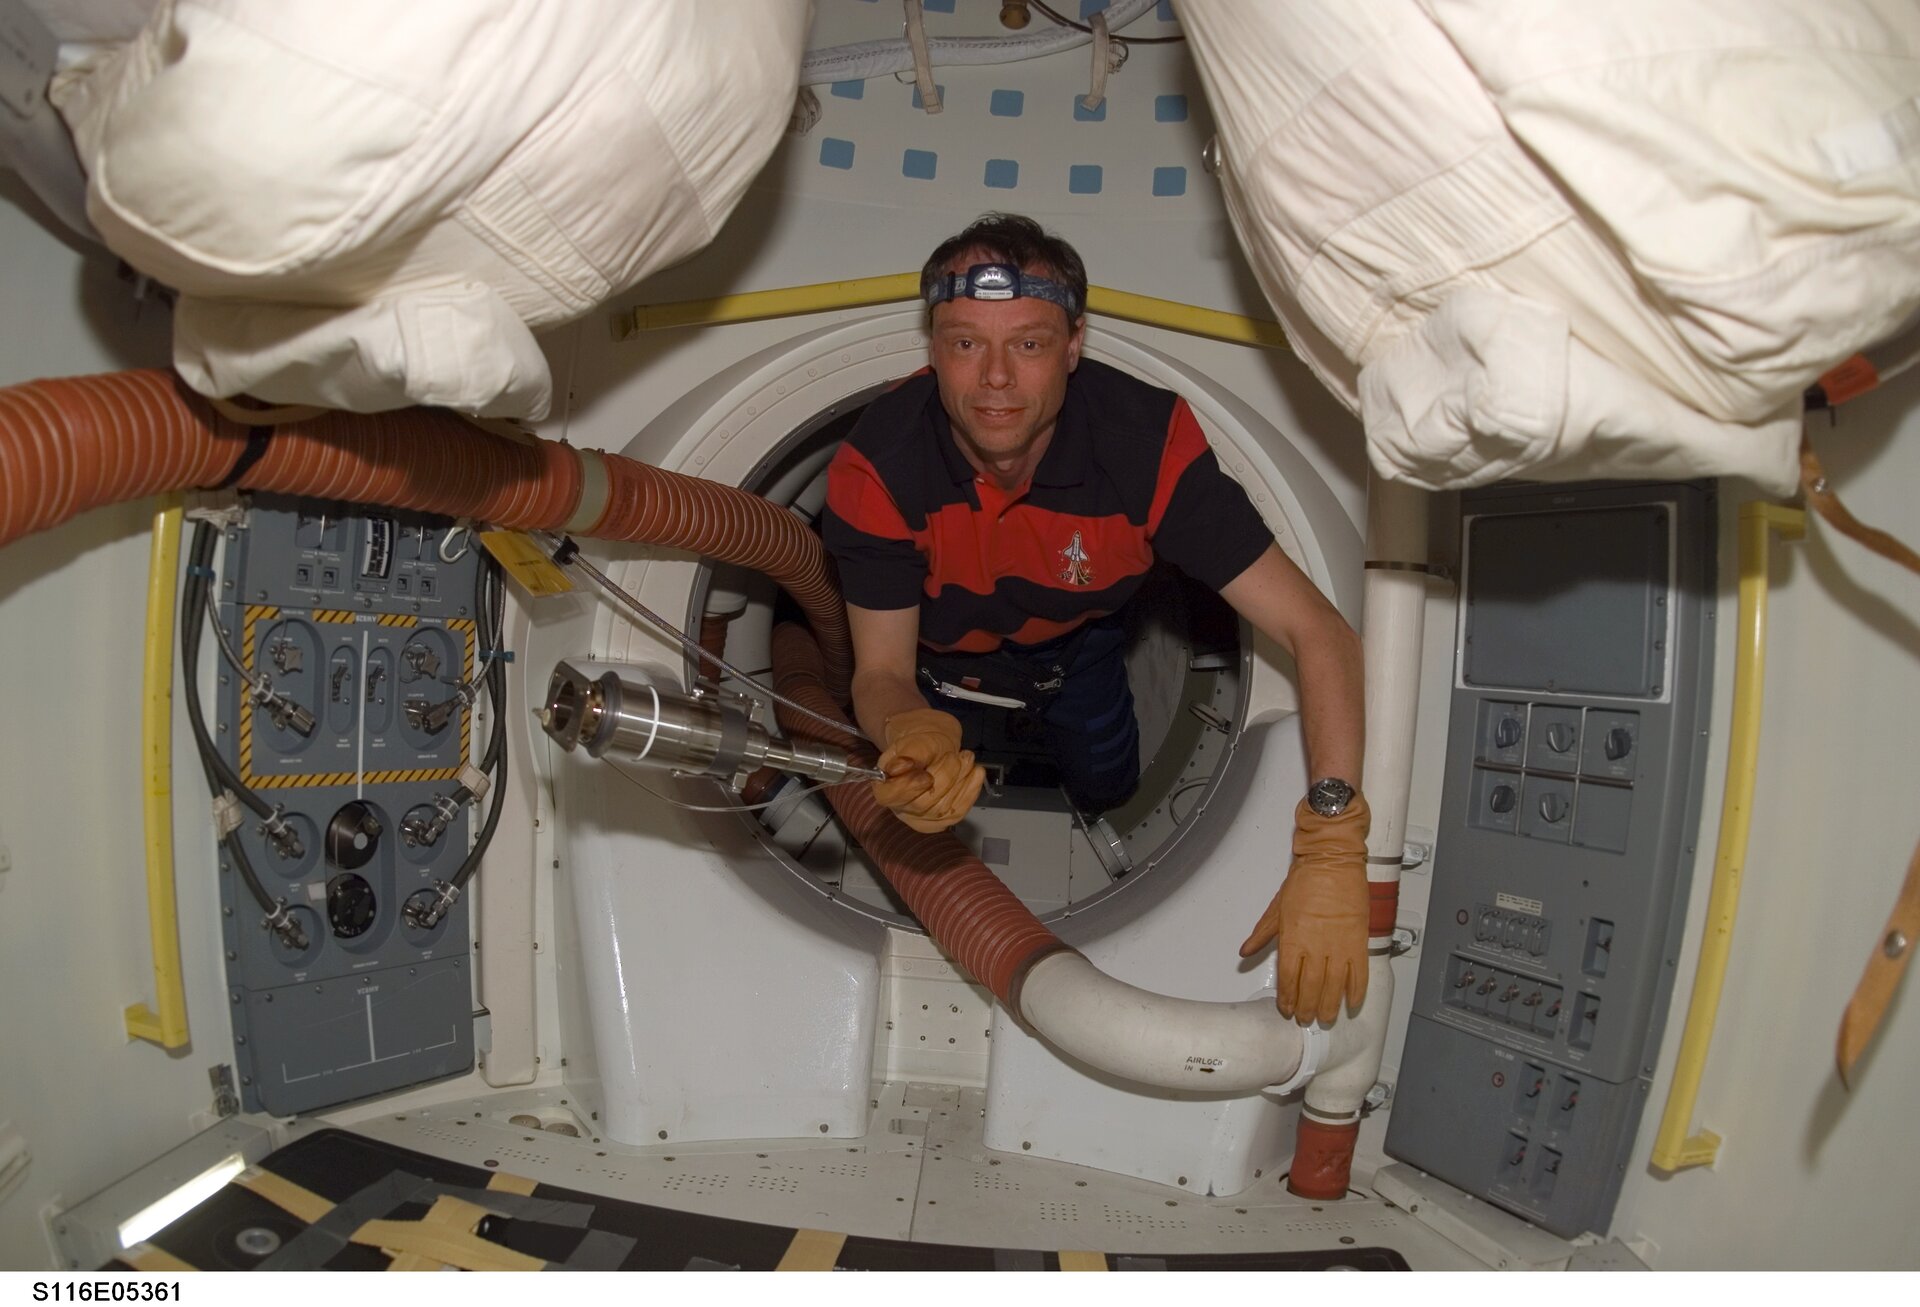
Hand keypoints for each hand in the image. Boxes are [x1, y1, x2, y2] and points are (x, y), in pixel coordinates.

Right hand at [871, 707, 984, 833]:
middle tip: (955, 755)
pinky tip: (977, 773)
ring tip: (967, 758)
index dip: (908, 787)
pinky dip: (971, 791)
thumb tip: (899, 767)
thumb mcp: (911, 742)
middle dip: (944, 777)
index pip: (890, 796)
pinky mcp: (942, 821)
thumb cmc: (919, 746)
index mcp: (885, 788)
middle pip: (922, 803)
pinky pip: (958, 811)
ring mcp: (922, 819)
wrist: (933, 750)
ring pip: (943, 809)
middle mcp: (901, 809)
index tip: (926, 775)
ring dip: (960, 781)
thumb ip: (907, 754)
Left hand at [1239, 795, 1369, 1023]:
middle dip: (1307, 1007)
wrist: (1332, 861)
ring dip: (1330, 1005)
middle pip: (1310, 987)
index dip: (1287, 998)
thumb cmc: (1304, 881)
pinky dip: (1356, 990)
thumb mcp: (1276, 907)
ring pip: (1334, 986)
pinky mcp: (1358, 941)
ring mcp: (1339, 946)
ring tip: (1326, 1018)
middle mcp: (1315, 947)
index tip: (1287, 1009)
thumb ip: (1263, 934)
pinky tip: (1352, 1002)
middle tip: (1306, 1019)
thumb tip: (1244, 951)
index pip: (1287, 978)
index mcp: (1292, 939)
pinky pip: (1359, 973)